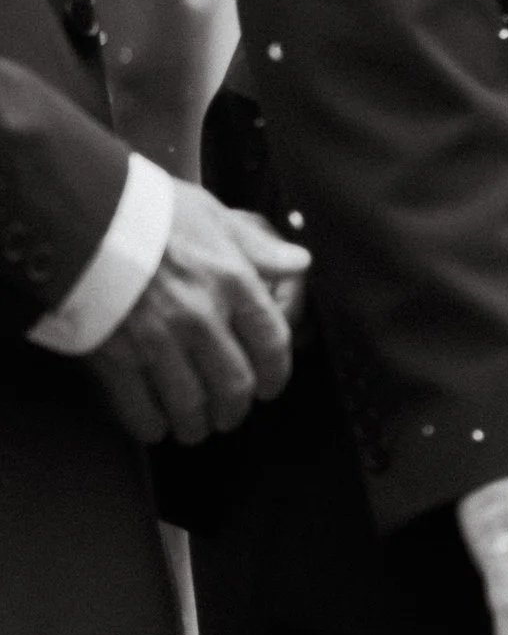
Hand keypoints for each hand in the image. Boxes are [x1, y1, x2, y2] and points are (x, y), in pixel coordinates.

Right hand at [87, 181, 309, 444]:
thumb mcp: (212, 214)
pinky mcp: (116, 358)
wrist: (79, 212)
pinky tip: (156, 427)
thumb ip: (258, 246)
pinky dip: (152, 426)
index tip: (271, 386)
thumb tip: (301, 263)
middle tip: (231, 413)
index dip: (277, 374)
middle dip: (236, 408)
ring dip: (198, 424)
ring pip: (192, 405)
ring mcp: (158, 341)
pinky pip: (141, 409)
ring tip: (196, 427)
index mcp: (232, 281)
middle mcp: (202, 317)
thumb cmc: (148, 207)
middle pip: (235, 384)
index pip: (272, 343)